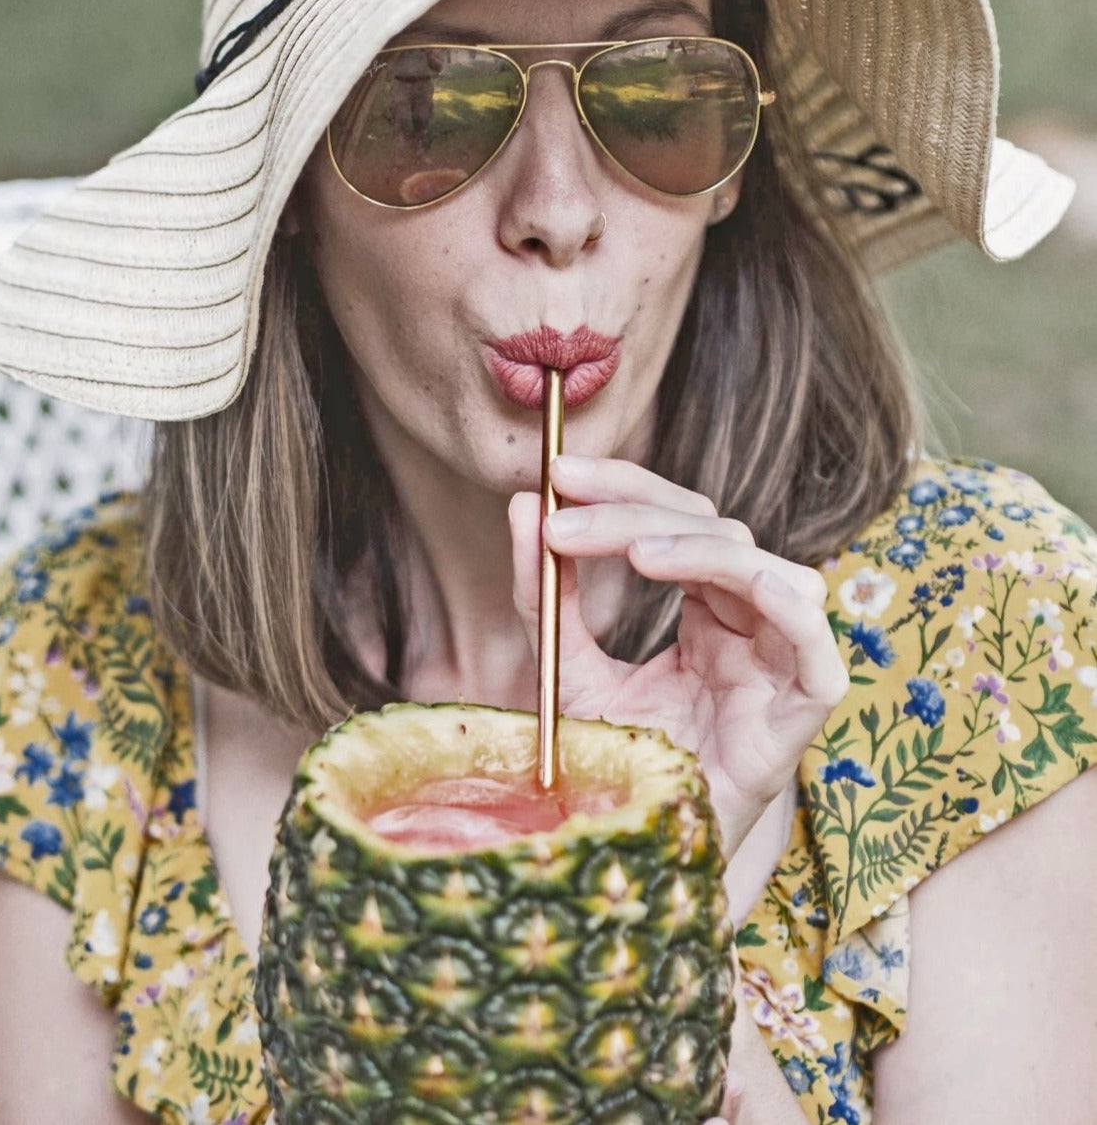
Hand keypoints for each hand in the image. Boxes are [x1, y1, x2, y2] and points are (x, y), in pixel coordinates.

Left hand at [508, 455, 847, 855]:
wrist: (645, 855)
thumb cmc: (622, 767)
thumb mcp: (568, 669)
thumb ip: (547, 596)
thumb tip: (518, 507)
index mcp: (707, 614)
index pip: (677, 523)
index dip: (623, 489)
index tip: (555, 475)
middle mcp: (750, 626)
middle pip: (716, 530)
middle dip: (637, 507)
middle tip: (563, 504)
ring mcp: (783, 660)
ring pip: (763, 565)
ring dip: (695, 544)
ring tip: (628, 549)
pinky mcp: (808, 702)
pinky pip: (811, 633)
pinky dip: (764, 591)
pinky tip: (692, 576)